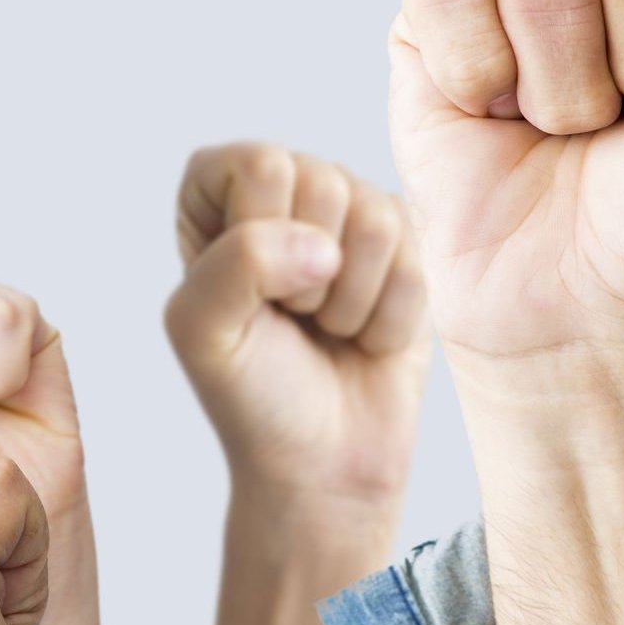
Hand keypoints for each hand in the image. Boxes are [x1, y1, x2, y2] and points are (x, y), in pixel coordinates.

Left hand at [167, 144, 428, 535]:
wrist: (323, 460)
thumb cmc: (253, 395)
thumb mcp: (204, 331)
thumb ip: (234, 264)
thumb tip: (321, 245)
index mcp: (218, 191)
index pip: (261, 164)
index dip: (262, 237)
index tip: (253, 295)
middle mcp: (289, 189)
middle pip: (327, 183)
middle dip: (313, 275)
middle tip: (295, 317)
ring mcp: (353, 215)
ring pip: (379, 220)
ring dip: (353, 301)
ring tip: (329, 328)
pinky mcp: (410, 249)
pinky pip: (419, 259)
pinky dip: (392, 318)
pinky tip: (367, 336)